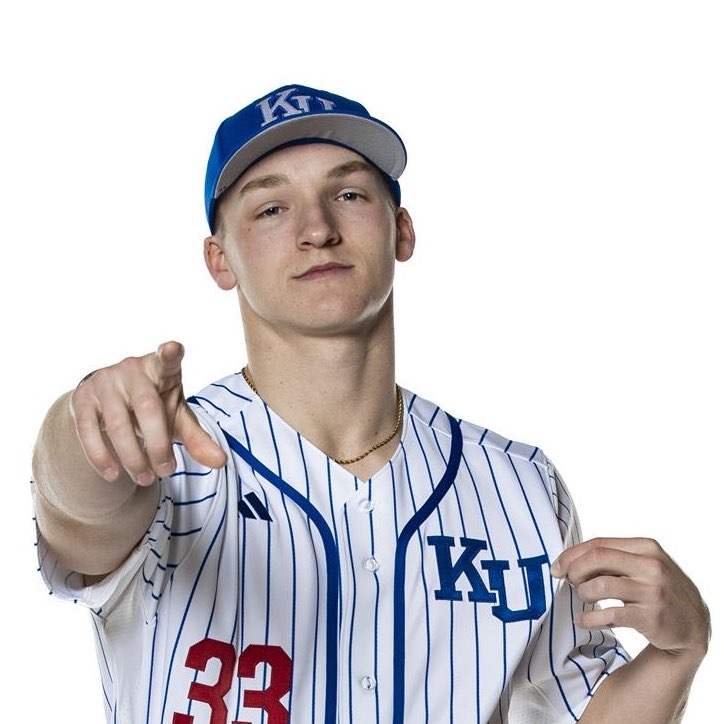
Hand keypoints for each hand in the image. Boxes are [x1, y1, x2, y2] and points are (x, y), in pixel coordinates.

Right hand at [70, 341, 226, 485]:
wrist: (109, 402)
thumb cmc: (153, 407)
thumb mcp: (177, 418)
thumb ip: (197, 438)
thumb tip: (221, 462)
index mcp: (161, 367)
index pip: (167, 358)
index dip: (170, 353)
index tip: (173, 348)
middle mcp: (132, 368)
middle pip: (147, 407)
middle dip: (158, 444)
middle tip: (167, 471)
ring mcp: (105, 381)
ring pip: (117, 424)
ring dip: (132, 457)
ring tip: (145, 479)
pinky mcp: (82, 397)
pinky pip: (87, 431)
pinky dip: (101, 457)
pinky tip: (113, 475)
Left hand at [551, 537, 709, 660]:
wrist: (693, 625)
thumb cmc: (658, 589)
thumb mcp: (643, 565)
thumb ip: (614, 559)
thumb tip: (570, 560)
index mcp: (646, 547)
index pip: (598, 544)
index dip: (572, 554)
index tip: (557, 566)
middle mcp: (651, 566)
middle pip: (597, 558)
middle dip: (573, 569)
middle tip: (567, 581)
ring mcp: (653, 591)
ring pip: (600, 585)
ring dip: (583, 592)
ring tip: (584, 598)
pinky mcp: (651, 617)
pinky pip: (610, 614)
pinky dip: (590, 618)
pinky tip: (583, 620)